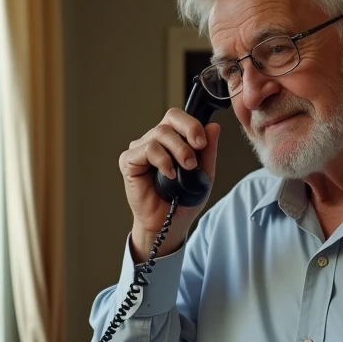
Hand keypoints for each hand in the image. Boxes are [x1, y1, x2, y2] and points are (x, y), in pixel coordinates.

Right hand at [119, 107, 221, 259]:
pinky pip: (146, 149)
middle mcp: (154, 140)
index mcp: (172, 140)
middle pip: (170, 118)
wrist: (168, 224)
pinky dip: (162, 160)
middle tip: (197, 152)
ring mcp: (140, 149)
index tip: (202, 142)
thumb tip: (213, 126)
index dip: (192, 124)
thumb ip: (208, 151)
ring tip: (186, 168)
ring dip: (178, 150)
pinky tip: (170, 174)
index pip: (179, 117)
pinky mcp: (128, 161)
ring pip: (160, 133)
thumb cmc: (183, 200)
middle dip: (188, 132)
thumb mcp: (204, 174)